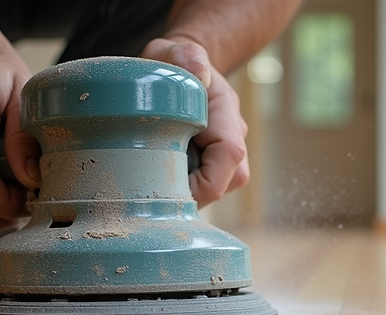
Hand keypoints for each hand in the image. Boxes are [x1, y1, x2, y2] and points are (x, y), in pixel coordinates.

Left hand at [140, 38, 249, 206]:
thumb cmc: (173, 63)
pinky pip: (203, 187)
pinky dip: (181, 188)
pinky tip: (158, 175)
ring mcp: (225, 153)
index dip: (205, 179)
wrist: (180, 70)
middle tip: (151, 183)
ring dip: (186, 190)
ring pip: (216, 188)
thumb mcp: (172, 52)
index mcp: (226, 112)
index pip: (229, 156)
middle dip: (192, 191)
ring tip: (152, 175)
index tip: (168, 181)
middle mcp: (234, 136)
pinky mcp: (213, 165)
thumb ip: (186, 55)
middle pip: (225, 181)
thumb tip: (199, 73)